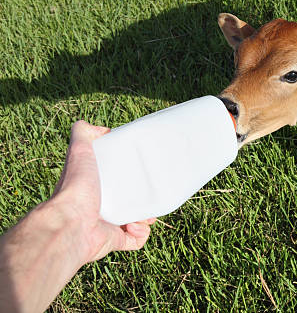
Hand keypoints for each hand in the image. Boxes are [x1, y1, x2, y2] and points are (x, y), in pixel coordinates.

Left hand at [51, 120, 155, 262]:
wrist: (71, 224)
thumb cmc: (75, 187)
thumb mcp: (79, 151)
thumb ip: (83, 133)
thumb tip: (102, 129)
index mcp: (94, 186)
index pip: (116, 179)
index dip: (130, 175)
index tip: (141, 170)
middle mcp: (99, 206)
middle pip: (129, 199)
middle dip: (144, 197)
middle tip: (151, 192)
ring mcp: (107, 224)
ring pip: (137, 219)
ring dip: (147, 216)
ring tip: (147, 212)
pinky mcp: (114, 240)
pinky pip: (137, 239)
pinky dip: (142, 233)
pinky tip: (136, 225)